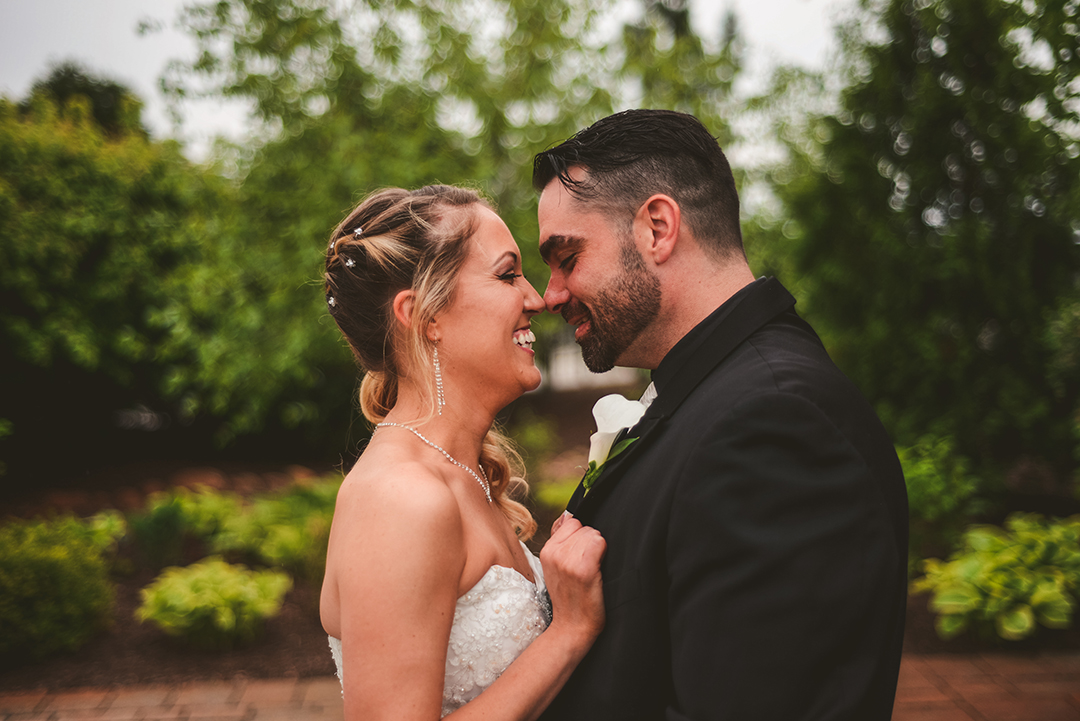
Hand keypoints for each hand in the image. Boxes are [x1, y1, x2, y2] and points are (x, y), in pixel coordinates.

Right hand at [540, 512, 606, 644]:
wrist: (571, 627)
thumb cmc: (570, 597)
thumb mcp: (555, 567)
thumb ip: (560, 540)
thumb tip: (568, 515)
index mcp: (546, 551)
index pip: (571, 522)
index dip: (581, 536)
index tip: (581, 554)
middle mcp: (555, 553)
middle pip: (584, 527)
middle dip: (590, 542)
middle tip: (587, 565)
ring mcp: (568, 561)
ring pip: (593, 534)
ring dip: (598, 549)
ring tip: (592, 569)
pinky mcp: (584, 569)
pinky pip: (599, 542)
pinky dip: (603, 552)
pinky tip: (598, 569)